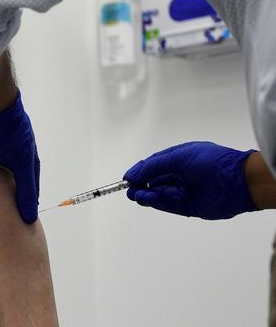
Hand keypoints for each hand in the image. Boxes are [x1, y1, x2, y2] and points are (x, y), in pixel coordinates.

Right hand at [123, 141, 257, 219]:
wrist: (238, 182)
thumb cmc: (211, 162)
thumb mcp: (178, 157)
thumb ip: (153, 166)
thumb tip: (133, 174)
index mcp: (181, 159)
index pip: (154, 165)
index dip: (140, 171)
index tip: (127, 178)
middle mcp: (182, 175)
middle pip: (155, 181)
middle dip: (140, 185)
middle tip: (129, 189)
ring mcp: (186, 191)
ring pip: (160, 194)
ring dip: (146, 194)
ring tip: (136, 195)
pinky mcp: (190, 207)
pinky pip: (168, 205)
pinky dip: (156, 202)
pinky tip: (148, 199)